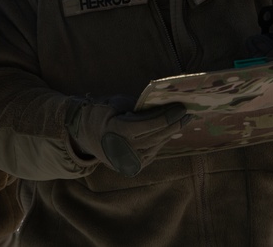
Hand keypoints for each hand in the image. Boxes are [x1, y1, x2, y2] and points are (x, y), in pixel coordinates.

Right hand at [66, 96, 187, 177]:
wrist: (83, 136)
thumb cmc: (100, 114)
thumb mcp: (115, 103)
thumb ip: (137, 106)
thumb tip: (161, 105)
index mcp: (119, 131)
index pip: (152, 124)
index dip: (169, 115)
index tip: (181, 106)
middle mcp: (125, 150)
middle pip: (158, 135)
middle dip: (175, 124)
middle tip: (188, 113)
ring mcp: (129, 162)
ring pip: (156, 145)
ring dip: (171, 133)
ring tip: (183, 122)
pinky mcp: (132, 168)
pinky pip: (152, 153)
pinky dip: (161, 142)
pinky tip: (169, 132)